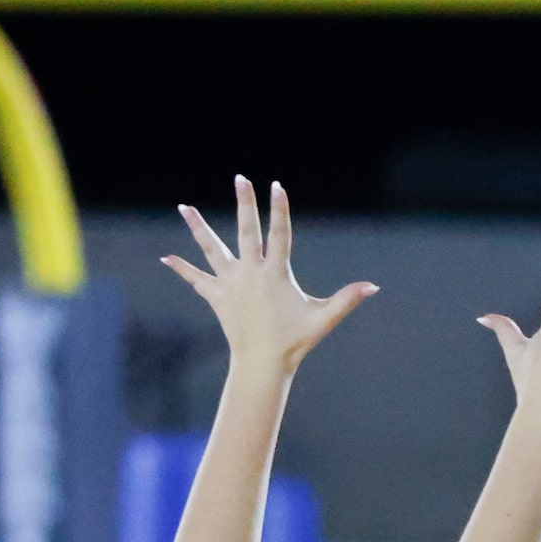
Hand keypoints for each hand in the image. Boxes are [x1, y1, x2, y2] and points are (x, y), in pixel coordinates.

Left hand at [161, 177, 375, 373]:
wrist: (262, 362)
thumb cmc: (296, 341)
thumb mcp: (324, 319)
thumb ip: (347, 299)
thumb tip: (374, 287)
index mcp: (276, 273)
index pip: (280, 234)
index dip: (279, 210)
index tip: (276, 186)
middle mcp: (250, 272)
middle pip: (246, 230)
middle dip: (244, 203)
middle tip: (240, 179)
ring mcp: (230, 283)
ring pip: (211, 249)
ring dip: (198, 227)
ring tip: (184, 207)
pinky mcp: (217, 297)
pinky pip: (196, 280)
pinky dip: (181, 268)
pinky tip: (166, 258)